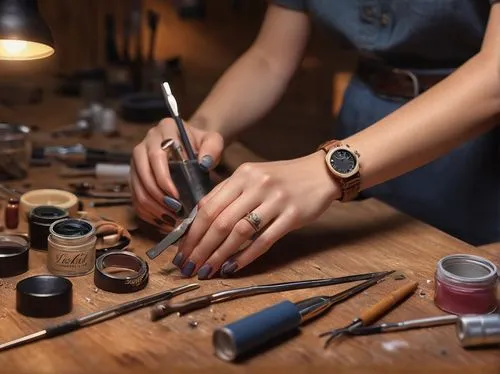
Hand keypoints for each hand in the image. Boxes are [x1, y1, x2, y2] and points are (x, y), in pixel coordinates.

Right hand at [130, 118, 223, 230]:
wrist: (193, 146)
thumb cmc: (203, 145)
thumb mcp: (213, 141)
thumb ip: (213, 147)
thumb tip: (204, 162)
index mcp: (164, 130)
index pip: (157, 156)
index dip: (164, 179)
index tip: (177, 196)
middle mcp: (145, 143)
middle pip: (144, 173)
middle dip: (158, 196)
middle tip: (175, 211)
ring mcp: (137, 160)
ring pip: (137, 187)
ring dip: (152, 206)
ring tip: (171, 219)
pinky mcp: (135, 176)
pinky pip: (135, 197)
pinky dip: (148, 212)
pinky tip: (164, 221)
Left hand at [174, 151, 340, 278]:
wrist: (320, 173)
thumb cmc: (283, 178)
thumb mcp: (253, 177)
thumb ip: (229, 195)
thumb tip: (199, 223)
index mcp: (242, 175)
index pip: (208, 206)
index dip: (192, 231)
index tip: (182, 250)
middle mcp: (256, 185)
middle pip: (220, 221)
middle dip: (200, 247)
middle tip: (189, 266)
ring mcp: (275, 200)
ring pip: (239, 232)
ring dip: (219, 254)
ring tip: (207, 269)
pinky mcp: (292, 215)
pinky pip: (264, 240)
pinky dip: (245, 256)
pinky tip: (232, 267)